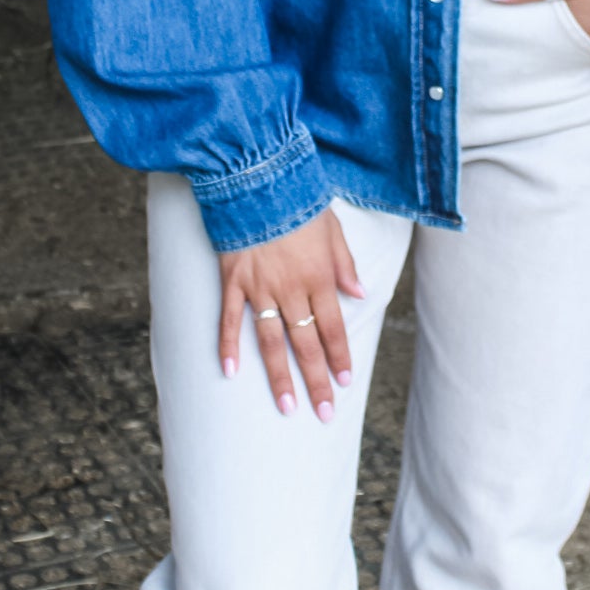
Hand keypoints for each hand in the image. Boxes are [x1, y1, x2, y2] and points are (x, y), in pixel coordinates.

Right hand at [218, 210, 363, 418]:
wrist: (257, 176)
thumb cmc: (297, 199)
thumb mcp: (333, 228)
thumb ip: (345, 264)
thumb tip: (360, 293)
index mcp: (319, 276)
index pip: (333, 328)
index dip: (339, 357)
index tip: (345, 383)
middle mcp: (292, 289)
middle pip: (306, 344)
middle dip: (316, 381)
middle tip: (323, 412)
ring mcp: (260, 288)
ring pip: (270, 341)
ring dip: (279, 376)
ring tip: (286, 406)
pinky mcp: (233, 280)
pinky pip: (229, 319)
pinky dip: (228, 346)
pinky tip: (230, 372)